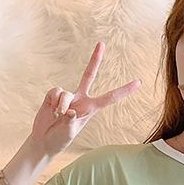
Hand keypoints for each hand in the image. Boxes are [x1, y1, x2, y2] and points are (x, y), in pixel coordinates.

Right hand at [30, 41, 141, 156]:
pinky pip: (55, 92)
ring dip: (61, 106)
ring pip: (66, 93)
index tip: (139, 83)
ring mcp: (67, 96)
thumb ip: (70, 122)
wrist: (44, 141)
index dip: (124, 90)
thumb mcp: (69, 134)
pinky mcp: (54, 95)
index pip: (110, 97)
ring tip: (58, 116)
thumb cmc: (60, 140)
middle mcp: (81, 99)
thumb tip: (70, 110)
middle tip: (101, 43)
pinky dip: (53, 102)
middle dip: (95, 59)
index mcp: (90, 109)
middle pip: (89, 74)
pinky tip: (52, 110)